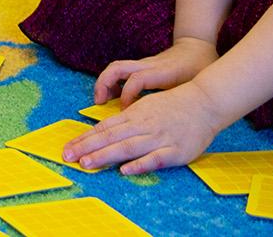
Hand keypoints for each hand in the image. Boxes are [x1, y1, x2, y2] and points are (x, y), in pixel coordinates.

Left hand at [63, 81, 230, 174]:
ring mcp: (158, 137)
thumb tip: (106, 131)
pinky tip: (125, 170)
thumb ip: (127, 119)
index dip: (85, 138)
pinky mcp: (175, 150)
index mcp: (135, 114)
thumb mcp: (147, 107)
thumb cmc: (175, 104)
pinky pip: (155, 158)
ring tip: (87, 163)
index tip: (67, 148)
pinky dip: (140, 164)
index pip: (104, 128)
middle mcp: (143, 125)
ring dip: (105, 155)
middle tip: (67, 156)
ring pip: (127, 147)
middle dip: (87, 147)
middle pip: (110, 137)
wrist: (206, 101)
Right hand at [93, 35, 219, 104]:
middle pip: (118, 68)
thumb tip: (177, 123)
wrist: (196, 47)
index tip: (126, 111)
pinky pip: (120, 71)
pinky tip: (113, 98)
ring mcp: (143, 64)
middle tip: (99, 103)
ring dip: (104, 83)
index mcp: (161, 72)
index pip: (137, 79)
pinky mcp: (141, 66)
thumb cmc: (198, 68)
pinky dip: (112, 83)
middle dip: (104, 84)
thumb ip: (184, 100)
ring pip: (116, 68)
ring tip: (101, 102)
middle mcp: (148, 66)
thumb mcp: (195, 84)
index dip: (128, 95)